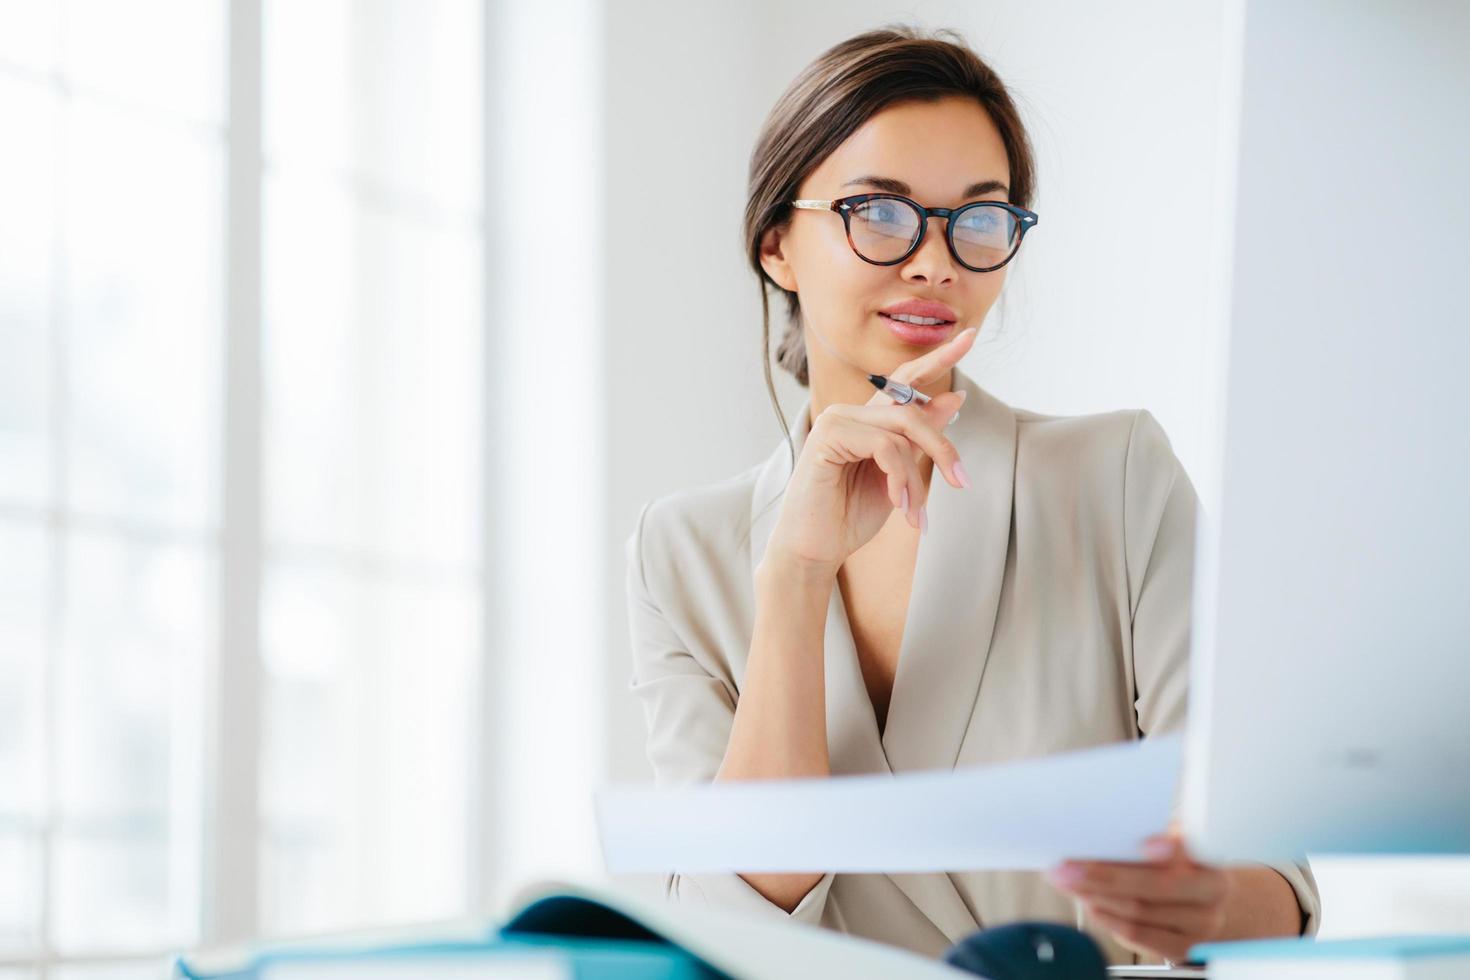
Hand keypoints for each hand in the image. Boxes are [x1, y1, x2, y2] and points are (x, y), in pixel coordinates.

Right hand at [763, 327, 977, 575]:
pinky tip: (899, 506)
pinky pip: (884, 446)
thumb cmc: (850, 516)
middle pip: (912, 410)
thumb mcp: (900, 476)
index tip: (971, 335)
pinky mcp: (827, 437)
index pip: (906, 380)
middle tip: (961, 482)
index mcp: (867, 420)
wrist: (815, 550)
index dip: (938, 357)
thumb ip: (921, 439)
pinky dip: (900, 478)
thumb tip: (955, 396)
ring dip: (917, 477)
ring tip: (916, 514)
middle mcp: (850, 412)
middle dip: (943, 448)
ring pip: (902, 431)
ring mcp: (835, 421)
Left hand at [1046, 832, 1229, 962]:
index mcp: (1210, 859)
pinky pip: (1137, 935)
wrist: (1207, 901)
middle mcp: (1211, 895)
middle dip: (1102, 876)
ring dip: (1095, 896)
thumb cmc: (1181, 864)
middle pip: (1151, 886)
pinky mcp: (1182, 948)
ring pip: (1138, 912)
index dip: (1167, 849)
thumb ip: (1149, 833)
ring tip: (1067, 882)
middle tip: (1066, 867)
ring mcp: (1200, 925)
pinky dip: (1107, 918)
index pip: (1186, 852)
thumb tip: (1105, 828)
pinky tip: (1089, 903)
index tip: (1144, 844)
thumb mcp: (1174, 841)